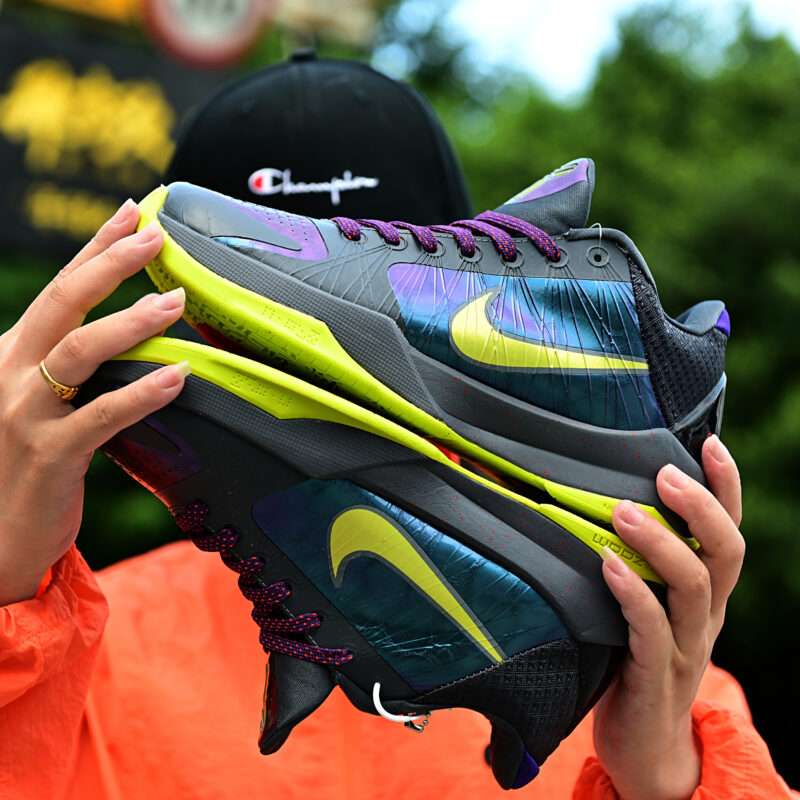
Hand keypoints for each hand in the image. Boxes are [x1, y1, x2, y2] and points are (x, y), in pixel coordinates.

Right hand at [0, 200, 188, 605]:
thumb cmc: (31, 462)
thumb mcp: (44, 401)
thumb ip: (78, 365)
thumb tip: (139, 329)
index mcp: (13, 353)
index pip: (59, 287)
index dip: (96, 246)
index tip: (135, 212)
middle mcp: (10, 372)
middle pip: (62, 302)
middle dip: (111, 262)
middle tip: (158, 238)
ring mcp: (23, 413)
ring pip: (79, 350)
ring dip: (132, 321)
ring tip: (176, 303)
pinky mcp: (47, 454)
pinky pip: (102, 416)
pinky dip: (143, 393)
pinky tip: (179, 376)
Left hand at [594, 436, 744, 799]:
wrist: (645, 747)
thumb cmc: (636, 661)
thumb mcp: (647, 607)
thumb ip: (637, 564)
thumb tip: (596, 502)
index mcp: (707, 595)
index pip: (728, 532)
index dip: (727, 488)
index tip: (711, 443)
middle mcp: (705, 616)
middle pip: (726, 552)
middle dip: (702, 506)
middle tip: (664, 472)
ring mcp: (685, 646)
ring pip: (694, 587)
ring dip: (661, 543)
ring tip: (622, 511)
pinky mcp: (656, 675)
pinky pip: (652, 629)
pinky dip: (633, 593)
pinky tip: (608, 564)